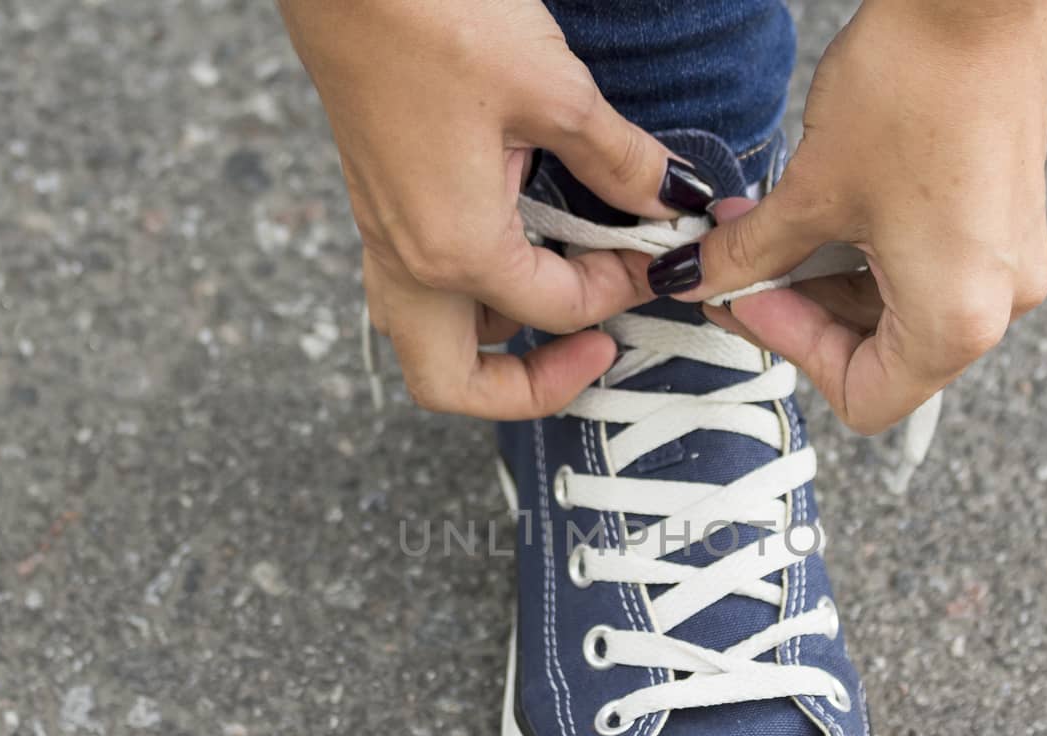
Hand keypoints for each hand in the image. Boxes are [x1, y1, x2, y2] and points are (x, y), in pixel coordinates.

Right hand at [278, 0, 715, 417]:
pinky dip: (472, 291)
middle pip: (455, 385)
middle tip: (591, 350)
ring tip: (559, 289)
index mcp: (455, 249)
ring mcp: (383, 235)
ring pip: (430, 339)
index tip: (655, 253)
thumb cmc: (433, 18)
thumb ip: (619, 162)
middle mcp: (409, 261)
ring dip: (494, 340)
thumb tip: (669, 196)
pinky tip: (518, 238)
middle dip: (527, 388)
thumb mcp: (554, 92)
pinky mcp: (377, 203)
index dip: (619, 291)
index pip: (556, 310)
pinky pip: (419, 286)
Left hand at [650, 0, 1046, 433]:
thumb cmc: (914, 86)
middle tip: (743, 267)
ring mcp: (1011, 264)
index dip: (791, 350)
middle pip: (884, 360)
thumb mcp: (812, 188)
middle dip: (803, 314)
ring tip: (776, 227)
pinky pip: (929, 271)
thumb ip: (748, 256)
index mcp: (959, 319)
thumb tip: (696, 280)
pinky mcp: (1006, 223)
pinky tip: (827, 208)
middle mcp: (1001, 305)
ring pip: (901, 315)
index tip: (748, 297)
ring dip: (829, 282)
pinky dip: (868, 256)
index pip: (865, 397)